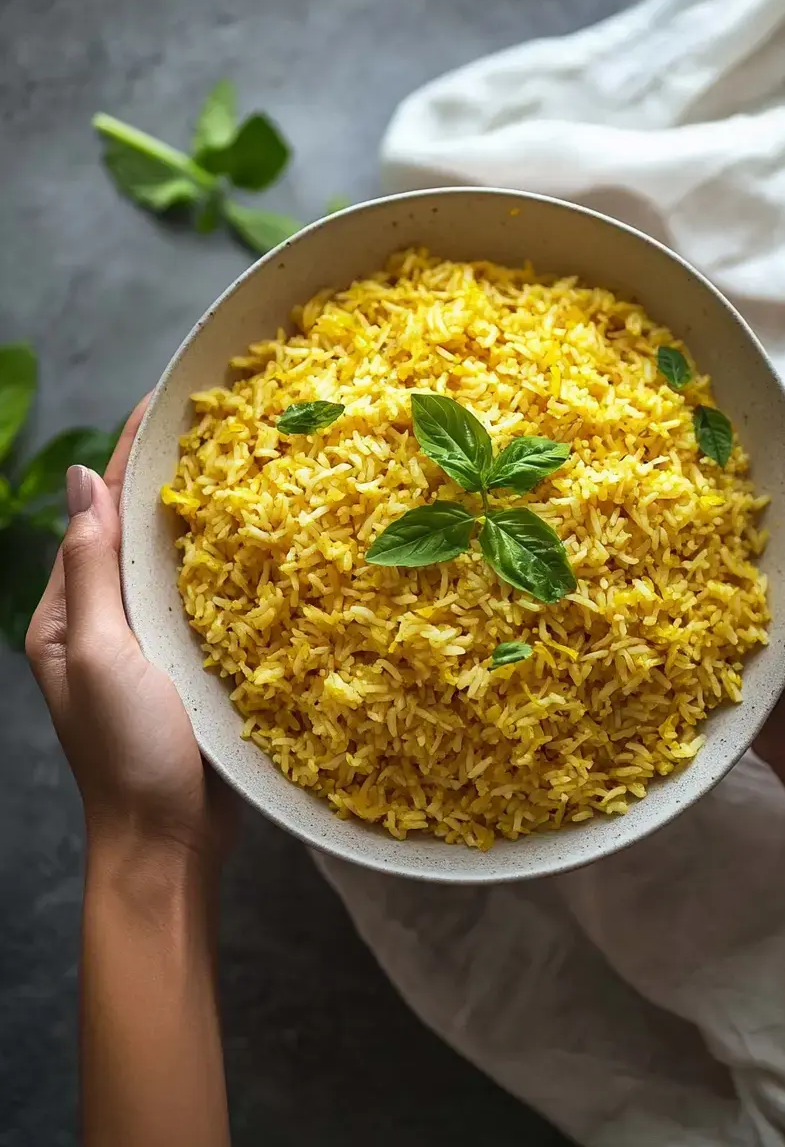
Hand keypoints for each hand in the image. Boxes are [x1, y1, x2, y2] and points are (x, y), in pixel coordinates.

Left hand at [26, 398, 234, 860]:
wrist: (166, 841)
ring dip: (199, 517)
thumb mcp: (97, 654)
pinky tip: (258, 544)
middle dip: (168, 476)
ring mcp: (148, 645)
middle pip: (134, 531)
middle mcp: (104, 621)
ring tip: (243, 467)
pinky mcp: (189, 667)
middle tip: (218, 422)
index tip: (166, 401)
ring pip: (171, 564)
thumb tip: (88, 483)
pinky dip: (223, 568)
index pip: (99, 514)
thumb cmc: (125, 753)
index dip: (130, 455)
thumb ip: (91, 570)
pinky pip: (201, 602)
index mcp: (68, 614)